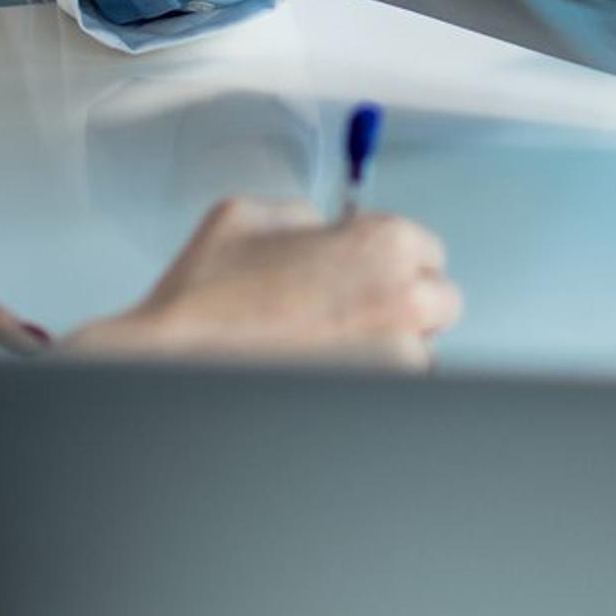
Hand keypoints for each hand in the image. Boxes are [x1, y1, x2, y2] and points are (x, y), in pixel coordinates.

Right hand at [68, 197, 462, 369]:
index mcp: (383, 244)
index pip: (428, 248)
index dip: (393, 259)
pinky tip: (326, 375)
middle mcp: (403, 301)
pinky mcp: (378, 400)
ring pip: (421, 352)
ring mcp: (397, 361)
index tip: (368, 271)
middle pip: (440, 300)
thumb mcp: (249, 216)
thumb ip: (304, 216)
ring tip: (330, 350)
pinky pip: (394, 389)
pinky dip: (371, 383)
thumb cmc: (206, 298)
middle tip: (356, 312)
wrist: (174, 365)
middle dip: (405, 303)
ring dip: (391, 349)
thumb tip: (322, 229)